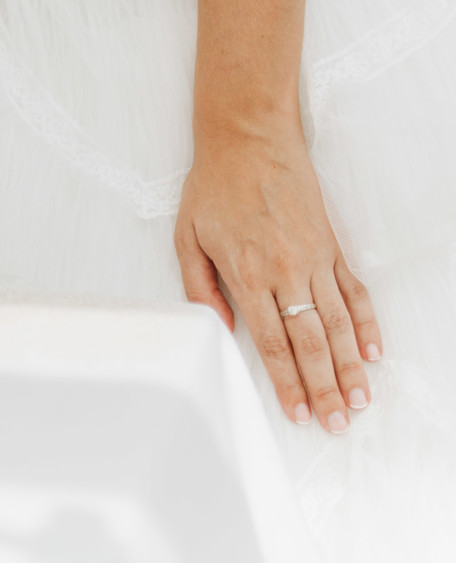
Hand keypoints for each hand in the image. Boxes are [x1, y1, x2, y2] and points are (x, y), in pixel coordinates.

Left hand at [176, 117, 381, 432]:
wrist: (249, 139)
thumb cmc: (213, 186)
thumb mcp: (187, 236)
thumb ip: (199, 286)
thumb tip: (217, 326)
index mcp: (247, 274)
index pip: (272, 342)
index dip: (288, 383)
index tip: (298, 413)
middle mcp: (286, 271)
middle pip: (311, 343)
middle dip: (325, 388)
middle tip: (337, 423)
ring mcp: (314, 259)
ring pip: (339, 324)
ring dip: (352, 366)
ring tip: (361, 401)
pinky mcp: (331, 245)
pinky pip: (353, 291)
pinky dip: (367, 323)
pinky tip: (374, 351)